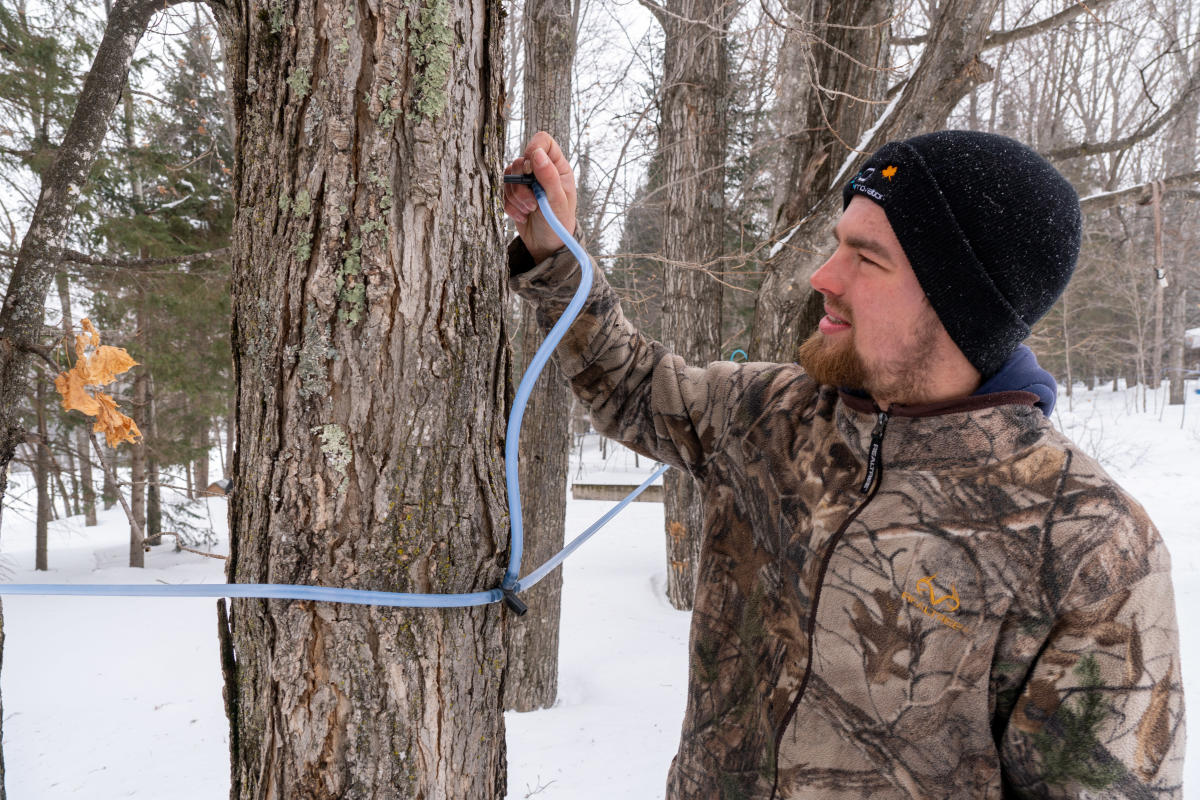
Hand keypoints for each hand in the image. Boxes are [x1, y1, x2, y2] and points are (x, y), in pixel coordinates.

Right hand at [503, 131, 577, 262]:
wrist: (548, 245)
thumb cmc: (559, 223)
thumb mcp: (557, 201)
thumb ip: (549, 176)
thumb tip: (537, 153)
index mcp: (557, 167)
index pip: (543, 142)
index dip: (533, 149)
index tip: (530, 168)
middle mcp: (541, 171)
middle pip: (521, 161)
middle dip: (522, 184)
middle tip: (532, 202)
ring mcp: (527, 182)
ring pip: (509, 177)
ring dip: (516, 197)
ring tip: (529, 211)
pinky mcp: (515, 194)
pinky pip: (503, 191)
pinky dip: (510, 205)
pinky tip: (522, 216)